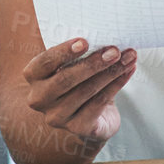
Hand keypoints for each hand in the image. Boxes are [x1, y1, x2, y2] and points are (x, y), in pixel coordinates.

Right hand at [22, 37, 137, 147]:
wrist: (91, 115)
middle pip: (65, 79)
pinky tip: (129, 71)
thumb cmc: (81, 80)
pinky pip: (99, 103)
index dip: (63, 52)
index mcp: (34, 76)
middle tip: (115, 51)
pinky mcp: (77, 127)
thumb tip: (106, 36)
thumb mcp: (75, 64)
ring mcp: (56, 116)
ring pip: (86, 91)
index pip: (44, 63)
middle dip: (93, 64)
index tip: (85, 41)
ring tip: (129, 57)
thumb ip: (80, 52)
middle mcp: (39, 98)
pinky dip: (117, 84)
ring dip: (111, 72)